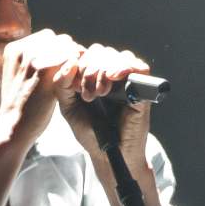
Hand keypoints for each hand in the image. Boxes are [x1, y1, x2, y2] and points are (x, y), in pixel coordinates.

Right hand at [0, 29, 86, 149]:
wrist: (13, 127)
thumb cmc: (20, 106)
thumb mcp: (19, 77)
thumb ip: (33, 61)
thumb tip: (56, 51)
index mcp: (14, 48)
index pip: (47, 37)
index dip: (60, 50)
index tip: (66, 66)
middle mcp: (22, 48)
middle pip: (58, 39)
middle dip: (68, 52)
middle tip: (74, 72)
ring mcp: (32, 58)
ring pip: (66, 46)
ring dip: (75, 59)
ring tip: (76, 78)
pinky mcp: (44, 70)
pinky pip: (70, 58)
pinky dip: (76, 68)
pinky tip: (77, 83)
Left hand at [52, 43, 153, 167]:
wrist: (107, 154)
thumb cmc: (89, 132)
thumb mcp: (68, 107)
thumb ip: (62, 85)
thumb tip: (70, 62)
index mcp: (93, 75)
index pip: (86, 54)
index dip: (79, 64)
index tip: (75, 87)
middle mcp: (111, 75)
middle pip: (102, 52)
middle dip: (91, 68)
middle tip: (88, 94)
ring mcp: (128, 81)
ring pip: (119, 56)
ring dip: (105, 69)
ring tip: (100, 92)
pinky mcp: (143, 90)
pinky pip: (141, 67)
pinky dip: (127, 67)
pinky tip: (114, 78)